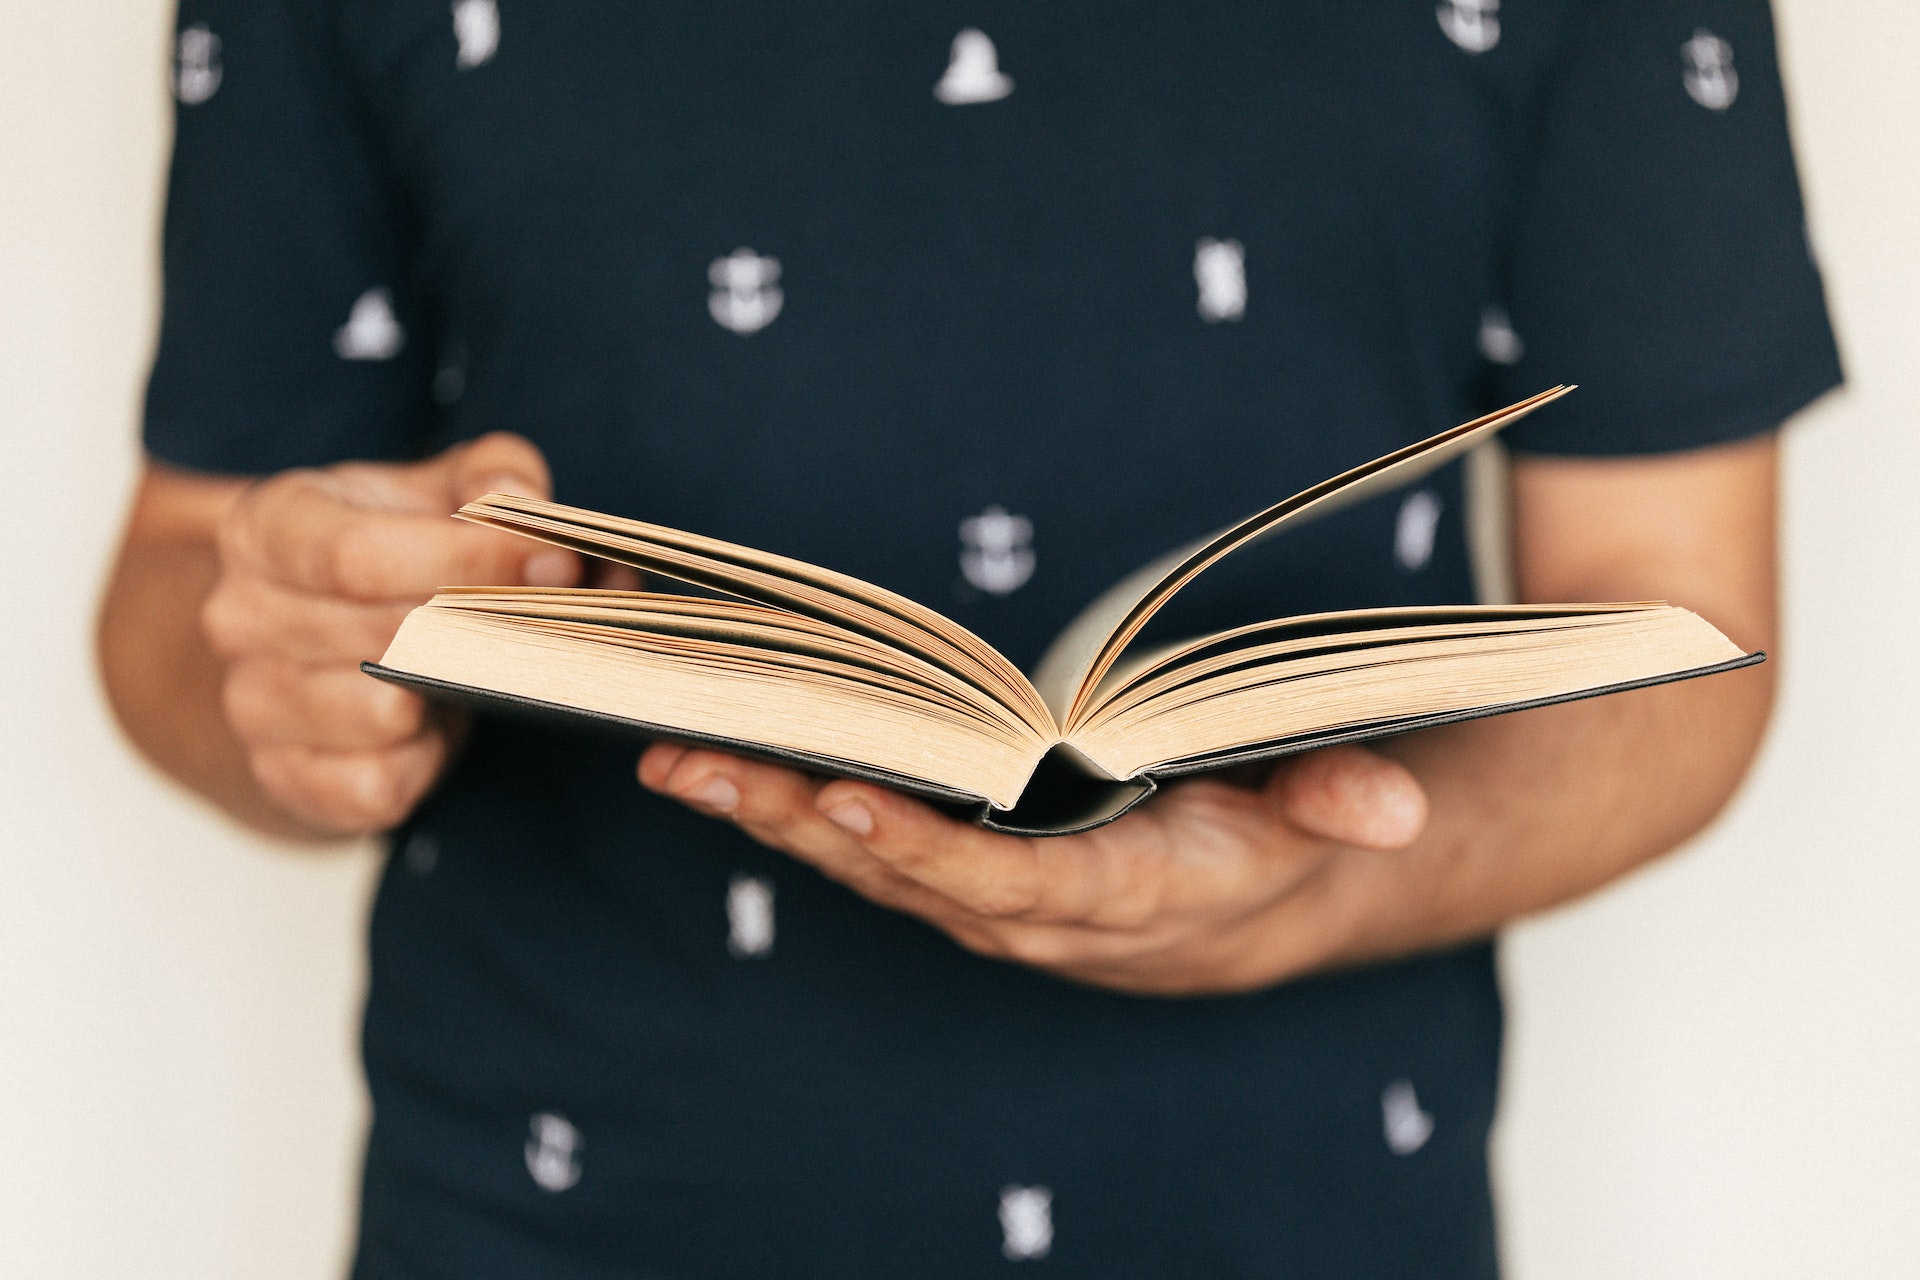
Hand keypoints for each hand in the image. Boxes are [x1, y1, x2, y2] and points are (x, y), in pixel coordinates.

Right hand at [201, 433, 594, 835]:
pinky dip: (422, 764)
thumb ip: (493, 476)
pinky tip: (432, 730)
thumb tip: (525, 502)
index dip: (467, 561)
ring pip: (382, 714)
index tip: (548, 563)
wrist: (319, 642)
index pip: (356, 555)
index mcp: (266, 528)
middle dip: (484, 630)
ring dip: (450, 698)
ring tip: (475, 670)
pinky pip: (375, 786)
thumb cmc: (394, 554)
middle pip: (384, 634)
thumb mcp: (438, 492)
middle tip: (546, 622)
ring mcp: (252, 703)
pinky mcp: (284, 777)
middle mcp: (240, 615)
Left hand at [638, 743, 1426, 993]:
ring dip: (771, 812)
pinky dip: (789, 806)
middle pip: (902, 872)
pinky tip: (721, 764)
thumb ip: (1340, 808)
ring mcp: (983, 899)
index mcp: (1117, 896)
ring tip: (678, 757)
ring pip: (864, 863)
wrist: (1238, 917)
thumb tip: (1387, 810)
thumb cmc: (1268, 847)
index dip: (929, 849)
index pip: (1008, 883)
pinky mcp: (956, 877)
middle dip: (802, 820)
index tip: (850, 797)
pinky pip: (862, 846)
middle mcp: (1032, 911)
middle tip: (707, 759)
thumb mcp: (1316, 823)